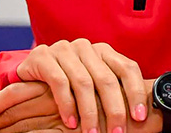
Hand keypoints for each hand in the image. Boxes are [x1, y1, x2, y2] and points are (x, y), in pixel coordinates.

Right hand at [0, 40, 147, 132]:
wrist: (31, 75)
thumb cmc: (68, 83)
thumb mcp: (93, 84)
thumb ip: (112, 91)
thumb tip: (138, 116)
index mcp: (103, 50)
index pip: (127, 68)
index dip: (135, 92)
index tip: (139, 117)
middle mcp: (86, 47)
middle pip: (106, 79)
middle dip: (114, 109)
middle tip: (117, 132)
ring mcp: (64, 49)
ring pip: (83, 82)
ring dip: (89, 112)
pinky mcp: (43, 56)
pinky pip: (59, 82)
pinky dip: (67, 105)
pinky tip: (71, 122)